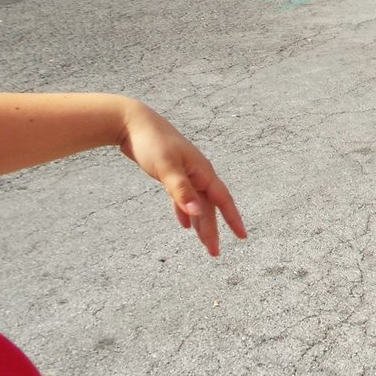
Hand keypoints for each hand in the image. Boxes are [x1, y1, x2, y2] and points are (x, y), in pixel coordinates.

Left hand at [117, 104, 246, 255]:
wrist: (133, 123)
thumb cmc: (152, 142)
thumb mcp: (166, 168)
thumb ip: (181, 191)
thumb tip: (197, 212)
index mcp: (202, 172)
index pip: (223, 200)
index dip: (233, 218)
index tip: (243, 236)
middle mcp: (198, 174)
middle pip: (209, 207)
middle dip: (213, 230)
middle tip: (214, 253)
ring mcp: (186, 174)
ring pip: (197, 204)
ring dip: (201, 223)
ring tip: (205, 243)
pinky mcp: (172, 175)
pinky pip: (184, 198)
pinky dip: (185, 212)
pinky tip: (185, 224)